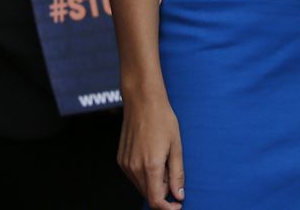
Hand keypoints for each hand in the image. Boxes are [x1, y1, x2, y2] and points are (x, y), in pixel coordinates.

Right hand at [118, 91, 184, 208]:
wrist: (142, 101)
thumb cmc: (162, 120)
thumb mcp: (176, 147)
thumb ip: (177, 174)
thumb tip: (178, 195)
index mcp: (150, 166)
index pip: (156, 201)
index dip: (168, 208)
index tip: (178, 204)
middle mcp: (134, 168)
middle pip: (149, 195)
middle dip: (163, 193)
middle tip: (172, 173)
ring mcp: (126, 164)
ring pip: (141, 187)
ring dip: (154, 183)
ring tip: (162, 160)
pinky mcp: (121, 160)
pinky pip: (134, 176)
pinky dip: (145, 175)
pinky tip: (152, 157)